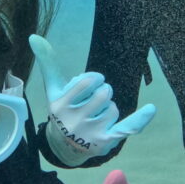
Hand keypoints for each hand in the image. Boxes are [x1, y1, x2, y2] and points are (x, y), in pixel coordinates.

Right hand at [30, 34, 154, 166]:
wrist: (65, 147)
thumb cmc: (62, 110)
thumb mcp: (53, 88)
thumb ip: (47, 62)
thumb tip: (33, 36)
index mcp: (60, 104)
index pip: (89, 81)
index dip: (95, 80)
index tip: (89, 86)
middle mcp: (74, 120)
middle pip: (104, 93)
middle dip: (102, 95)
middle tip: (91, 105)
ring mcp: (90, 133)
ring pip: (113, 108)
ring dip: (109, 110)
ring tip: (96, 118)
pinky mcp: (105, 141)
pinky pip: (127, 127)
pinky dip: (140, 119)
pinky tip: (151, 109)